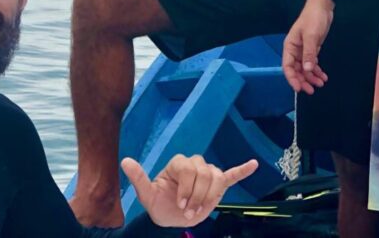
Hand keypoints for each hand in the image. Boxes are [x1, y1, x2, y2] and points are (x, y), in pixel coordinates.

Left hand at [121, 154, 257, 226]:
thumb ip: (139, 178)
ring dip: (208, 197)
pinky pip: (232, 175)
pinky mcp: (218, 184)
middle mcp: (195, 164)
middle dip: (197, 196)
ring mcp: (208, 173)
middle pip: (204, 174)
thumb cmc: (158, 204)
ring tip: (199, 211)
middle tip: (188, 212)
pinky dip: (242, 170)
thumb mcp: (147, 194)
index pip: (189, 169)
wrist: (170, 217)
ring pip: (216, 178)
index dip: (186, 189)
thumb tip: (125, 160)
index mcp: (179, 164)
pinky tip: (253, 164)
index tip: (181, 206)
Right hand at [282, 0, 333, 94]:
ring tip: (321, 83)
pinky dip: (317, 71)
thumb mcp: (311, 36)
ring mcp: (303, 51)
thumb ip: (309, 53)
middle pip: (296, 70)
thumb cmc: (313, 19)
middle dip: (303, 80)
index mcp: (290, 47)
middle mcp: (295, 51)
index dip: (292, 78)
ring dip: (312, 77)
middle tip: (312, 90)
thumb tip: (308, 70)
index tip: (299, 88)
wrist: (322, 7)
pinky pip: (312, 64)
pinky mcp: (312, 50)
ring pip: (305, 69)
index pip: (287, 66)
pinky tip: (323, 76)